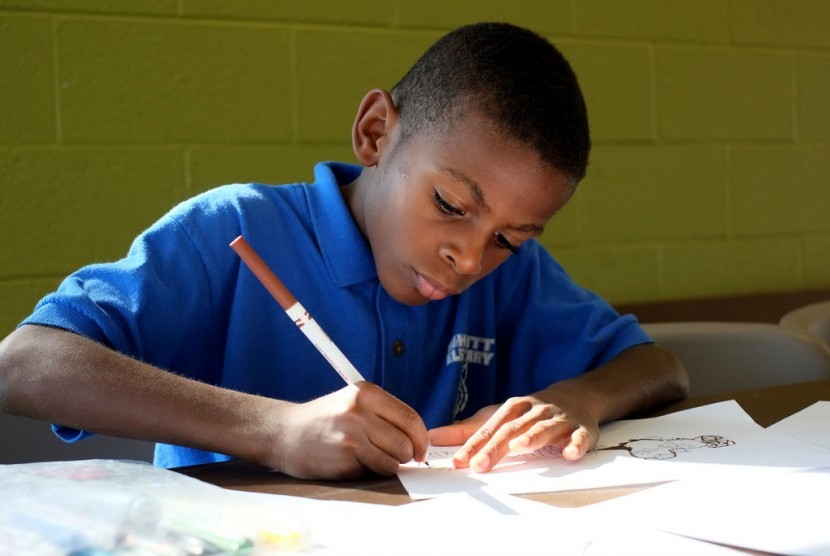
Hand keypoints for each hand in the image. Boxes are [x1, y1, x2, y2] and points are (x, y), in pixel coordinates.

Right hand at [265, 382, 427, 479]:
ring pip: (396, 458)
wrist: (283, 433)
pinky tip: (355, 463)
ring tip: (370, 459)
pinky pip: (378, 470)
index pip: (411, 418)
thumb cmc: (323, 421)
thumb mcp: (352, 404)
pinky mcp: (345, 457)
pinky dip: (373, 472)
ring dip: (389, 464)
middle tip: (396, 457)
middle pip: (406, 441)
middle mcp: (360, 410)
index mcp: (366, 393)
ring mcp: (352, 434)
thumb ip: (383, 414)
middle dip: (407, 455)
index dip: (421, 438)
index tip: (420, 449)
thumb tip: (419, 438)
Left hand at [428, 394, 598, 472]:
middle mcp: (533, 412)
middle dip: (495, 448)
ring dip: (532, 438)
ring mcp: (558, 420)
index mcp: (511, 409)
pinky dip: (575, 444)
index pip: (489, 429)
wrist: (574, 397)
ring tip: (519, 447)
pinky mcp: (581, 429)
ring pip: (543, 429)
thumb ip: (467, 430)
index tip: (459, 462)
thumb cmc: (528, 413)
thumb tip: (432, 437)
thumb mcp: (497, 417)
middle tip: (480, 465)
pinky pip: (579, 437)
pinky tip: (569, 453)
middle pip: (512, 431)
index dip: (474, 446)